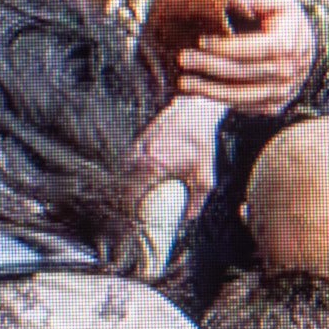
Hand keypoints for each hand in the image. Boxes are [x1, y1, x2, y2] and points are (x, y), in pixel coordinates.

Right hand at [136, 95, 228, 215]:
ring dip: (128, 182)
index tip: (134, 217)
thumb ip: (197, 199)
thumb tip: (189, 216)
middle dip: (127, 197)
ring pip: (125, 169)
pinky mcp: (140, 136)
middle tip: (135, 208)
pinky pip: (130, 157)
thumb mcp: (205, 176)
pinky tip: (141, 173)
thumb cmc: (202, 143)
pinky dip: (132, 168)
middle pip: (124, 182)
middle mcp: (140, 156)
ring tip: (136, 193)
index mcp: (152, 167)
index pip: (130, 193)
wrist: (197, 112)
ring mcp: (138, 144)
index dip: (129, 208)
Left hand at [176, 0, 318, 114]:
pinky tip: (198, 91)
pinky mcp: (273, 106)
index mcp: (289, 44)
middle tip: (183, 59)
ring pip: (241, 96)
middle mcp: (289, 72)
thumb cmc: (285, 19)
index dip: (226, 46)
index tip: (200, 40)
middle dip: (210, 67)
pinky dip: (219, 101)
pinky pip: (244, 106)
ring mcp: (282, 93)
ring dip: (209, 91)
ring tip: (183, 83)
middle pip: (243, 72)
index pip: (254, 48)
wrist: (304, 46)